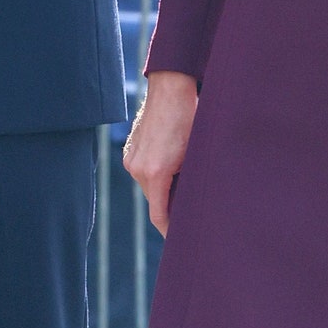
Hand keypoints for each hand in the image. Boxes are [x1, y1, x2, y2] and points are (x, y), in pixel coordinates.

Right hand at [123, 71, 197, 235]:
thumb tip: (192, 204)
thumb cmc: (190, 118)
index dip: (170, 231)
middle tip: (191, 211)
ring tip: (184, 178)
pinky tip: (173, 162)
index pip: (159, 216)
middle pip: (155, 201)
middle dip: (171, 206)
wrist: (171, 88)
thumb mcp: (197, 154)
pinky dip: (157, 174)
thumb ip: (189, 182)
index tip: (180, 240)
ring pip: (150, 186)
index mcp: (155, 173)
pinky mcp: (130, 149)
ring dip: (165, 188)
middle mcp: (137, 168)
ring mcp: (131, 158)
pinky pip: (144, 171)